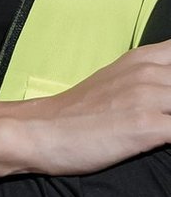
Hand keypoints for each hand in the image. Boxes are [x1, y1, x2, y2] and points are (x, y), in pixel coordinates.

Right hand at [0, 40, 170, 176]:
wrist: (39, 130)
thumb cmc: (78, 114)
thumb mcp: (117, 82)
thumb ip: (152, 77)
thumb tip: (167, 85)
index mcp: (143, 59)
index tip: (170, 94)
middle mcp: (150, 72)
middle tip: (167, 110)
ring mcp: (149, 97)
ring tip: (165, 124)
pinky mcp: (147, 125)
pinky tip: (166, 137)